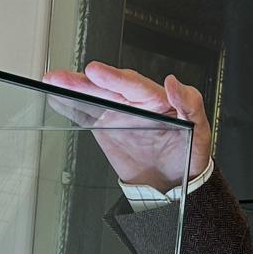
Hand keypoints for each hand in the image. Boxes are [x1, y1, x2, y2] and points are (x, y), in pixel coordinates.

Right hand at [40, 63, 212, 193]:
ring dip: (73, 88)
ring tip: (53, 80)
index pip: (134, 85)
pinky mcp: (107, 126)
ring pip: (94, 96)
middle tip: (63, 77)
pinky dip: (71, 106)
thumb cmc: (190, 152)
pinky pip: (88, 113)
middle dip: (84, 81)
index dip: (113, 78)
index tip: (96, 72)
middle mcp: (135, 101)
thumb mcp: (200, 129)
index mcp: (157, 98)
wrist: (175, 181)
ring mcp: (119, 113)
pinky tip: (56, 97)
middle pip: (107, 87)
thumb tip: (174, 83)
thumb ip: (190, 103)